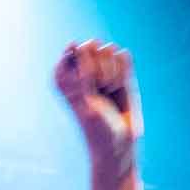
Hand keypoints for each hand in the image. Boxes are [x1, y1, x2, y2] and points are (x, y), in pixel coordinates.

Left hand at [54, 40, 142, 181]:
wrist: (118, 146)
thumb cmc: (97, 130)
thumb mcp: (86, 103)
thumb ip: (81, 73)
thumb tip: (76, 44)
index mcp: (64, 77)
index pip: (75, 50)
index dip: (85, 67)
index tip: (86, 89)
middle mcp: (81, 69)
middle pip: (94, 46)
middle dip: (101, 70)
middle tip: (100, 92)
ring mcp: (100, 68)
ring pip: (110, 49)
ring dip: (113, 74)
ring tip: (109, 94)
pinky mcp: (118, 70)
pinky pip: (124, 56)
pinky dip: (124, 72)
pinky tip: (119, 89)